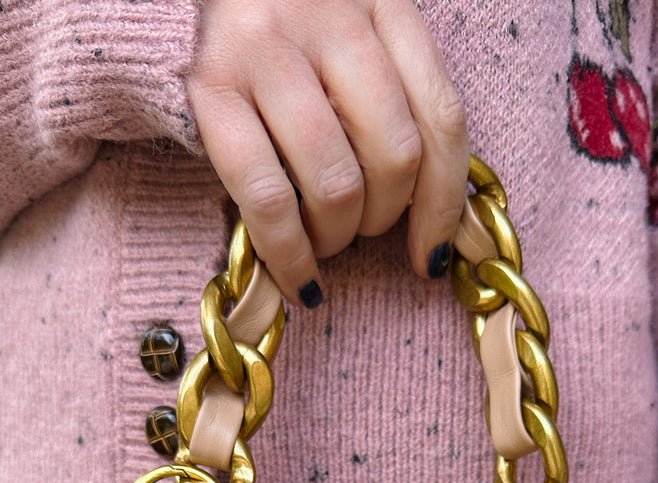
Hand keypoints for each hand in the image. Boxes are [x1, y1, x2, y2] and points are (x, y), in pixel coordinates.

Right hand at [185, 0, 469, 304]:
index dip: (446, 203)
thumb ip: (392, 92)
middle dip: (384, 218)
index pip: (441, 116)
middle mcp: (330, 18)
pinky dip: (290, 255)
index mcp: (381, 1)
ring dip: (336, 237)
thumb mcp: (350, 33)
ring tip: (322, 242)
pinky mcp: (211, 86)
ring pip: (336, 183)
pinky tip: (299, 279)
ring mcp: (268, 51)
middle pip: (394, 156)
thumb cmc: (279, 25)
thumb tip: (429, 209)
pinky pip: (268, 198)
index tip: (432, 253)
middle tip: (359, 230)